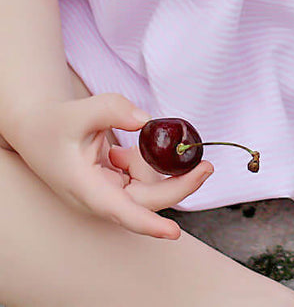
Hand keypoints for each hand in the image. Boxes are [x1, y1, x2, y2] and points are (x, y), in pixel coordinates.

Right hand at [10, 93, 211, 237]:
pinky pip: (140, 179)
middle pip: (146, 199)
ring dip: (150, 166)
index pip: (120, 210)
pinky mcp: (113, 186)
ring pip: (146, 188)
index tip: (174, 232)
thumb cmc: (57, 124)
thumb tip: (146, 121)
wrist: (38, 130)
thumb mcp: (83, 110)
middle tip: (206, 165)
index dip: (148, 223)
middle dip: (179, 184)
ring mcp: (106, 193)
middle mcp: (97, 197)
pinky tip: (120, 152)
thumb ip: (114, 110)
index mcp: (84, 187)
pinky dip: (141, 162)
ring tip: (120, 148)